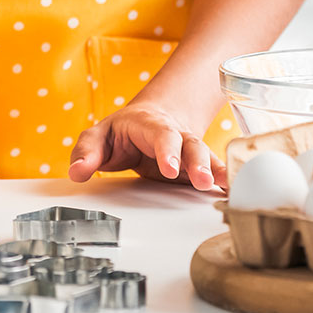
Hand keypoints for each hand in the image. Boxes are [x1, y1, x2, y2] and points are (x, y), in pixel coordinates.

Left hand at [68, 99, 225, 191]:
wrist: (152, 120)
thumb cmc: (123, 132)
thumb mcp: (100, 136)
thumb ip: (87, 151)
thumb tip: (77, 172)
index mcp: (149, 124)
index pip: (160, 134)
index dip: (167, 150)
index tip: (170, 169)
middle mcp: (175, 135)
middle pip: (190, 143)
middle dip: (197, 161)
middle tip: (203, 181)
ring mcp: (190, 150)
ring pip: (206, 156)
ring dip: (216, 171)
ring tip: (226, 187)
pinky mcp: (199, 167)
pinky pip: (216, 171)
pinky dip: (226, 180)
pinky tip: (235, 193)